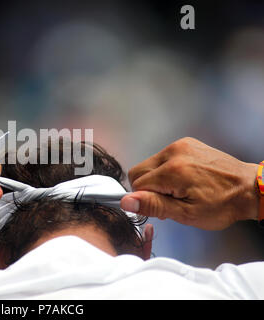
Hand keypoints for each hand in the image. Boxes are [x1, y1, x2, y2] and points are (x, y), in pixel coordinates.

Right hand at [120, 137, 259, 229]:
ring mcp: (180, 145)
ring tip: (179, 190)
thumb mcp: (186, 213)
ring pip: (149, 164)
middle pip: (138, 171)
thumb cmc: (222, 204)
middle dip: (148, 188)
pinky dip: (166, 170)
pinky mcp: (185, 143)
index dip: (146, 199)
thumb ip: (153, 205)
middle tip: (169, 200)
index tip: (162, 207)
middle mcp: (174, 152)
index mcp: (173, 171)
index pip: (137, 184)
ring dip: (158, 179)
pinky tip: (183, 179)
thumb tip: (127, 201)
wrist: (248, 188)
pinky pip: (162, 157)